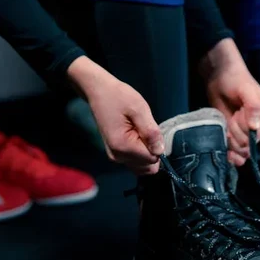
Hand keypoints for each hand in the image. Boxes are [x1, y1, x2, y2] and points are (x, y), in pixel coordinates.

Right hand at [67, 57, 164, 175]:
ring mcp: (115, 157)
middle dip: (152, 150)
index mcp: (122, 147)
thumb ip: (150, 132)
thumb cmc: (119, 97)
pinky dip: (140, 152)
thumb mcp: (139, 109)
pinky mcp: (116, 154)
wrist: (99, 92)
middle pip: (148, 166)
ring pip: (143, 166)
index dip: (157, 144)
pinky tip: (136, 136)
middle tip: (144, 129)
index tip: (148, 128)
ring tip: (139, 131)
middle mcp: (118, 157)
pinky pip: (136, 162)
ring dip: (147, 151)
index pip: (152, 159)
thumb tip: (160, 151)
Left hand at [199, 39, 259, 166]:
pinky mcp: (236, 136)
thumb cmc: (235, 79)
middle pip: (248, 144)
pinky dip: (231, 155)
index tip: (238, 113)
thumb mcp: (245, 89)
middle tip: (231, 116)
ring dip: (230, 141)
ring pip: (241, 150)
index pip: (258, 134)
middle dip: (235, 133)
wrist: (219, 76)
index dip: (244, 128)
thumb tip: (255, 127)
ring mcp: (247, 133)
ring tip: (226, 124)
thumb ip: (253, 107)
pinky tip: (227, 152)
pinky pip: (238, 154)